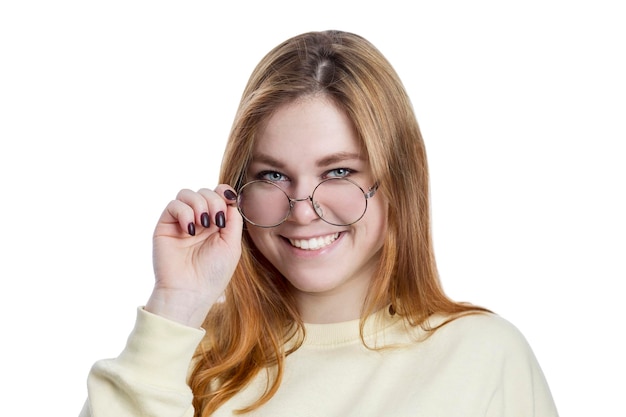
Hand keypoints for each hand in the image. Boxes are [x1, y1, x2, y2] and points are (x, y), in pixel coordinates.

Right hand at [145, 185, 242, 326]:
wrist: (190, 292)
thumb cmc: (213, 273)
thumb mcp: (232, 244)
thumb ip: (234, 219)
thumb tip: (231, 198)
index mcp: (217, 224)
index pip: (219, 195)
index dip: (225, 192)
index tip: (230, 200)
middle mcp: (199, 221)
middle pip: (205, 191)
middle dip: (214, 201)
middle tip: (216, 221)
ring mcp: (181, 222)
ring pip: (188, 193)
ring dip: (200, 204)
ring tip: (203, 224)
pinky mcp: (166, 226)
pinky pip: (174, 205)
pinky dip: (184, 212)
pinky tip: (190, 230)